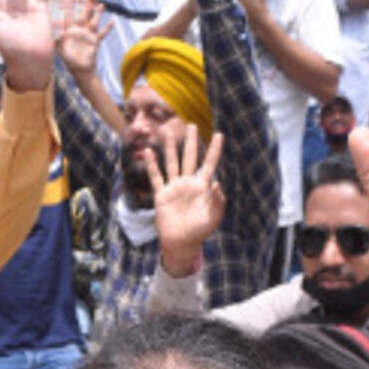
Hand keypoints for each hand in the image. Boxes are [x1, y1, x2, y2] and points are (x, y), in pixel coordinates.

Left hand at [55, 0, 112, 78]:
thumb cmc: (69, 60)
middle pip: (83, 15)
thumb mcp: (60, 50)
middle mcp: (79, 30)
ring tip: (101, 5)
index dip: (69, 7)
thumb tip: (52, 32)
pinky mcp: (95, 41)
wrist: (80, 70)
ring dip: (97, 13)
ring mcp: (88, 35)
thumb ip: (56, 40)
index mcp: (70, 30)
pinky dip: (108, 28)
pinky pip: (102, 33)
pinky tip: (112, 21)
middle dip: (85, 6)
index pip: (69, 16)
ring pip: (94, 21)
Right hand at [147, 124, 225, 276]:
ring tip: (167, 132)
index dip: (215, 150)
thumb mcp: (212, 218)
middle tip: (190, 125)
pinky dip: (152, 165)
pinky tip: (149, 152)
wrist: (181, 243)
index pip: (210, 164)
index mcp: (202, 187)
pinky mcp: (162, 194)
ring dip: (170, 148)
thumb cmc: (199, 231)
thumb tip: (217, 183)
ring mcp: (174, 187)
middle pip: (190, 158)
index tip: (219, 135)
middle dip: (190, 142)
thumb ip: (217, 202)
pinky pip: (156, 177)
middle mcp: (188, 183)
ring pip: (172, 163)